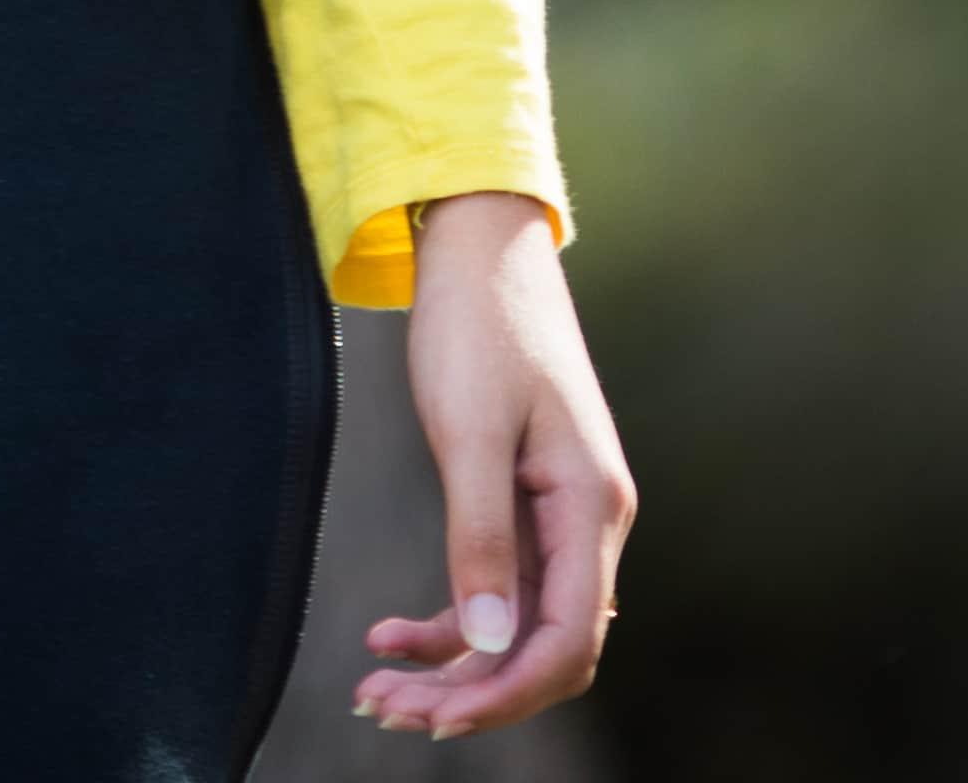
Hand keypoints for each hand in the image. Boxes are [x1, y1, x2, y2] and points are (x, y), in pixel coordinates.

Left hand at [355, 192, 629, 736]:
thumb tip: (489, 637)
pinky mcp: (525, 500)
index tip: (434, 718)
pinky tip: (392, 633)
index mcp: (591, 511)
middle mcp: (587, 523)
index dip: (506, 692)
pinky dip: (452, 618)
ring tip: (376, 688)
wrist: (482, 249)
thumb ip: (481, 535)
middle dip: (472, 692)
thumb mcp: (468, 430)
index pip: (567, 640)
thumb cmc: (479, 326)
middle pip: (546, 646)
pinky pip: (500, 584)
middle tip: (383, 709)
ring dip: (455, 665)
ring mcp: (559, 514)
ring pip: (519, 623)